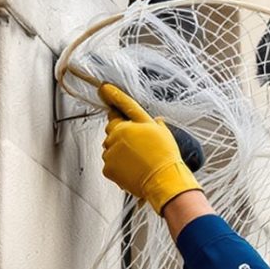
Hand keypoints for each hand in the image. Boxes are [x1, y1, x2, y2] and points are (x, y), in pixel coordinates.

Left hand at [98, 83, 200, 211]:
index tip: (104, 88)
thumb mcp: (162, 132)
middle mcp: (117, 135)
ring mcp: (111, 152)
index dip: (113, 96)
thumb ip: (152, 122)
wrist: (163, 180)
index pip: (120, 106)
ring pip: (110, 149)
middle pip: (112, 130)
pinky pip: (110, 165)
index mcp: (130, 123)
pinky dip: (118, 168)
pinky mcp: (108, 168)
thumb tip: (153, 121)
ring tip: (137, 161)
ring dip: (119, 152)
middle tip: (138, 146)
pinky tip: (132, 170)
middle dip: (121, 135)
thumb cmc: (165, 156)